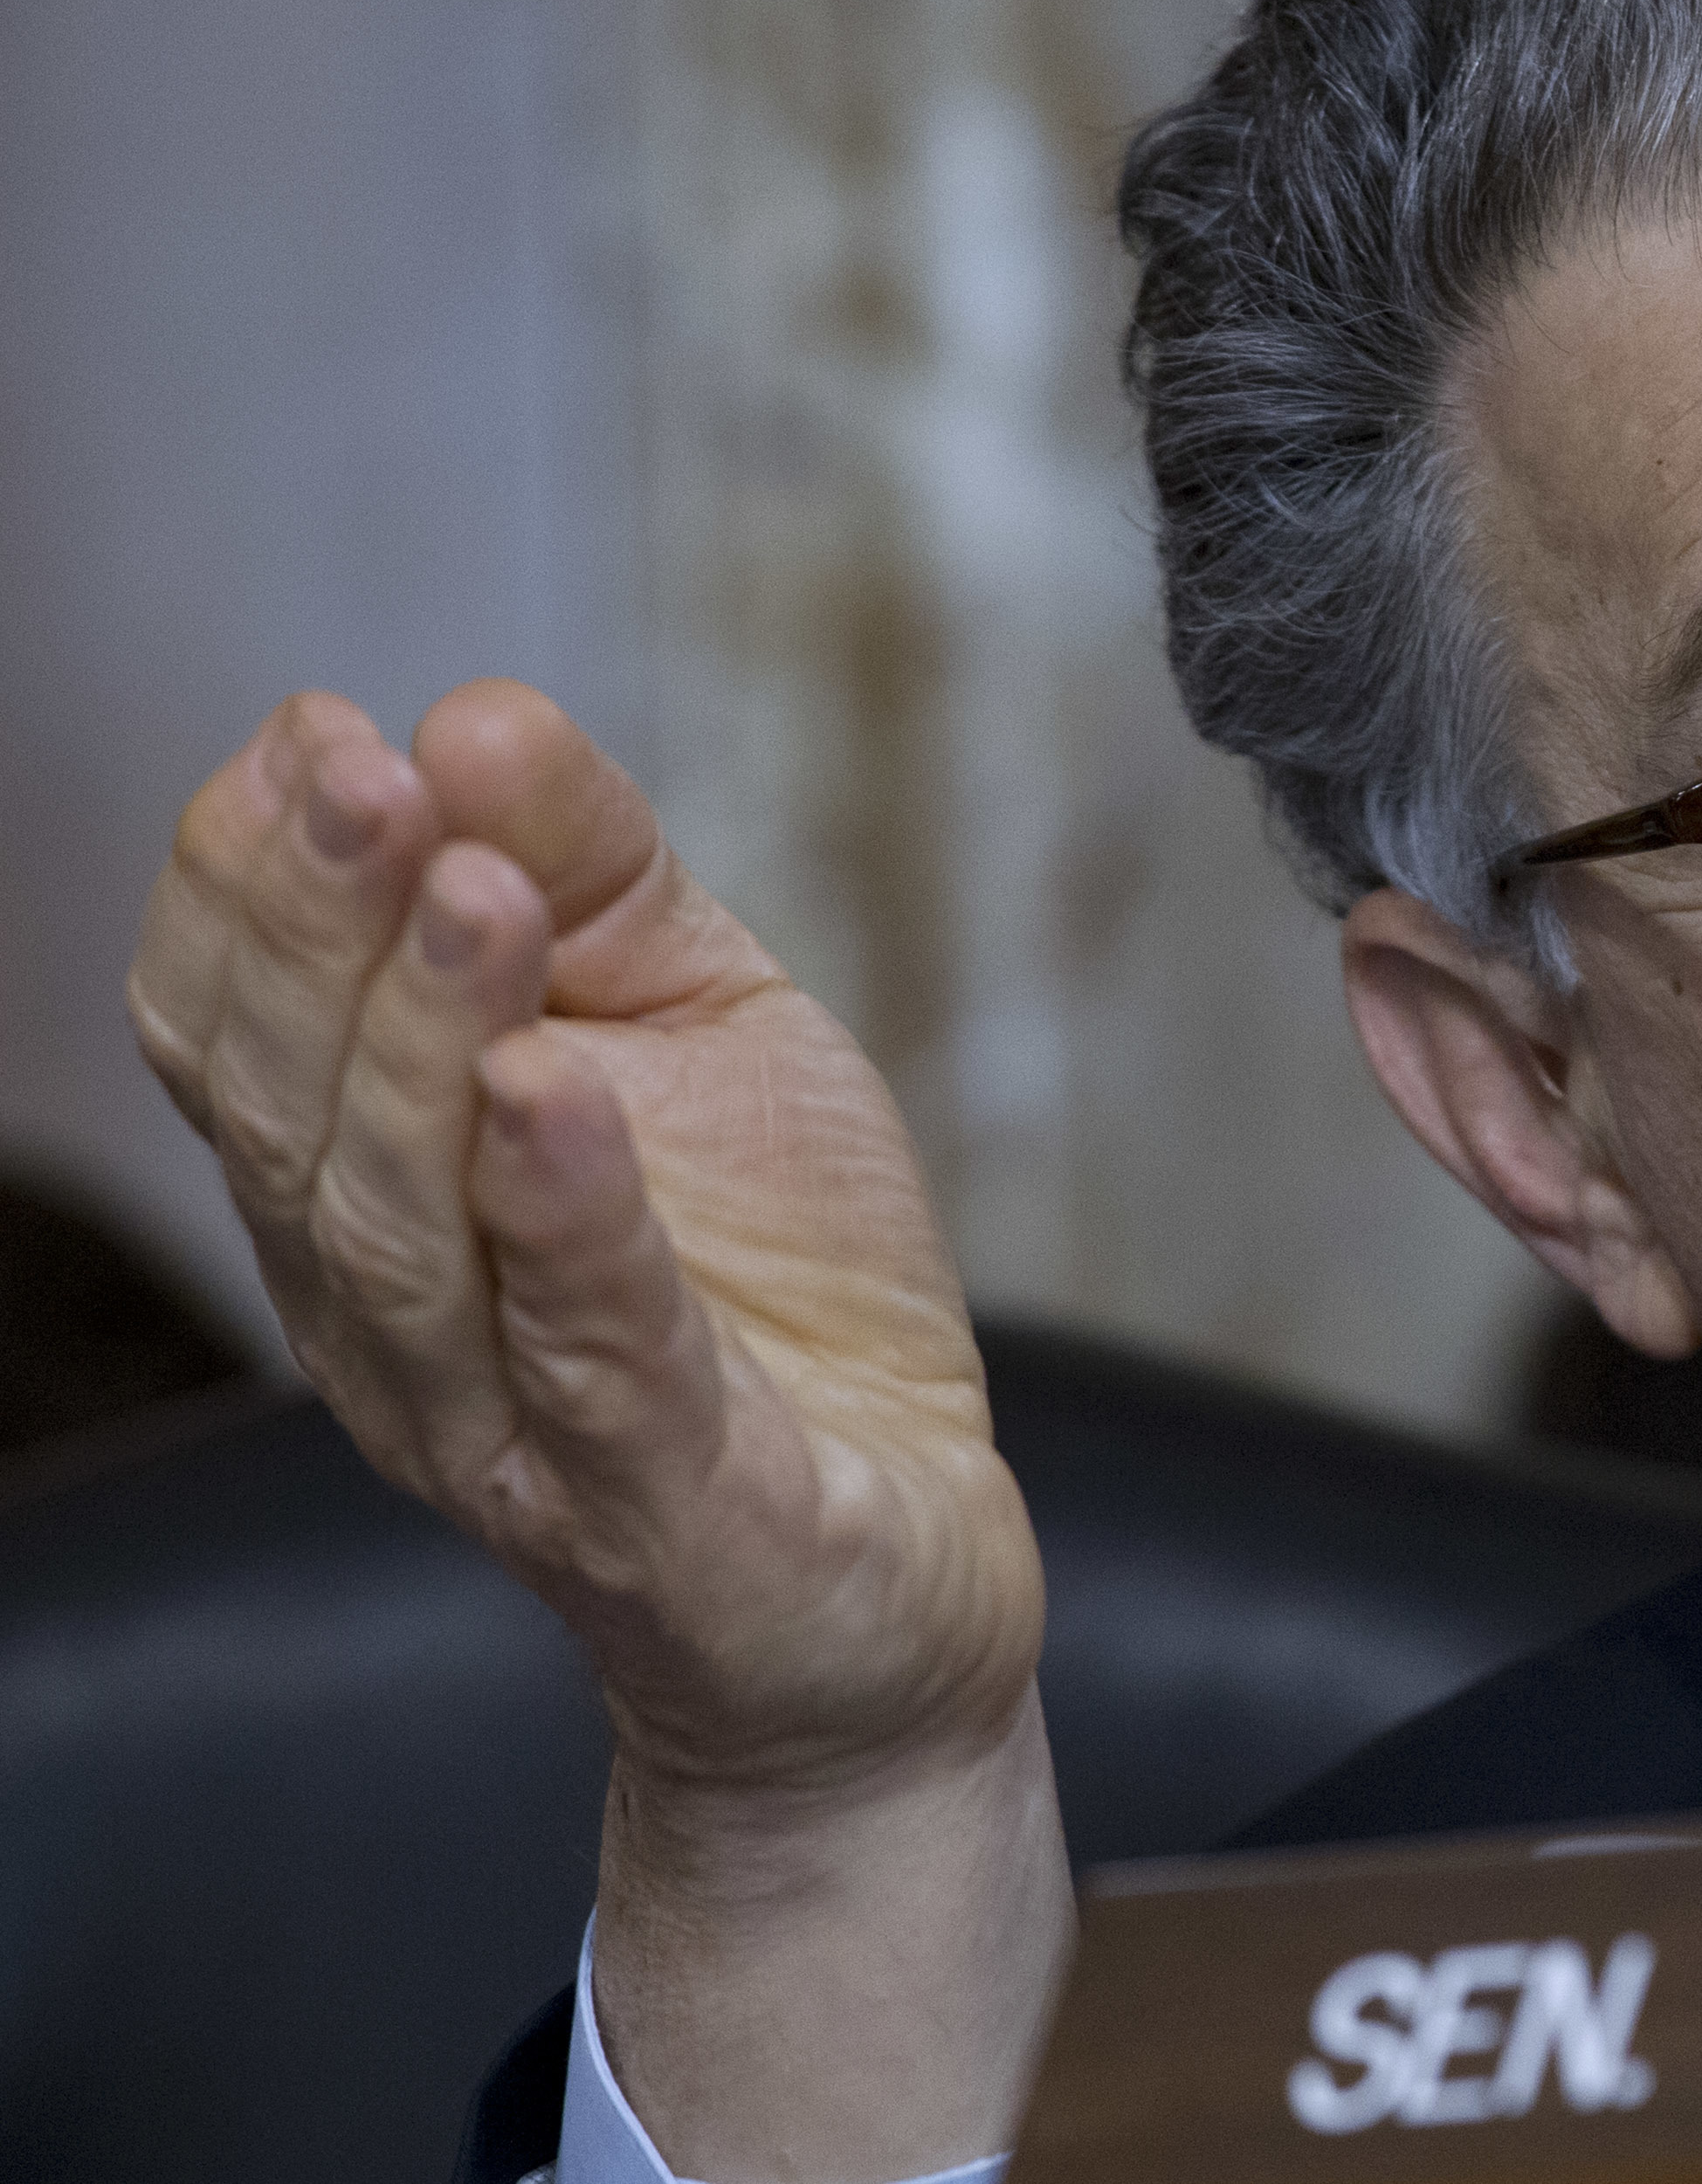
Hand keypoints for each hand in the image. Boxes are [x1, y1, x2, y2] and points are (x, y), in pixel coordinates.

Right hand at [129, 682, 1066, 2174]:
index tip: (319, 729)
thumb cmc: (775, 1288)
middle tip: (366, 772)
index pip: (233, 1025)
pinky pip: (592, 1353)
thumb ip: (600, 878)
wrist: (897, 1561)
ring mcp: (511, 1423)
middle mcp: (391, 1313)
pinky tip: (558, 1098)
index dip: (254, 878)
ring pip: (404, 1227)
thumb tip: (479, 710)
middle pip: (292, 1109)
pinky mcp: (660, 1504)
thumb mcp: (707, 1028)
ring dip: (428, 1042)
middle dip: (320, 927)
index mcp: (369, 1184)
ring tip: (478, 893)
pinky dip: (568, 1220)